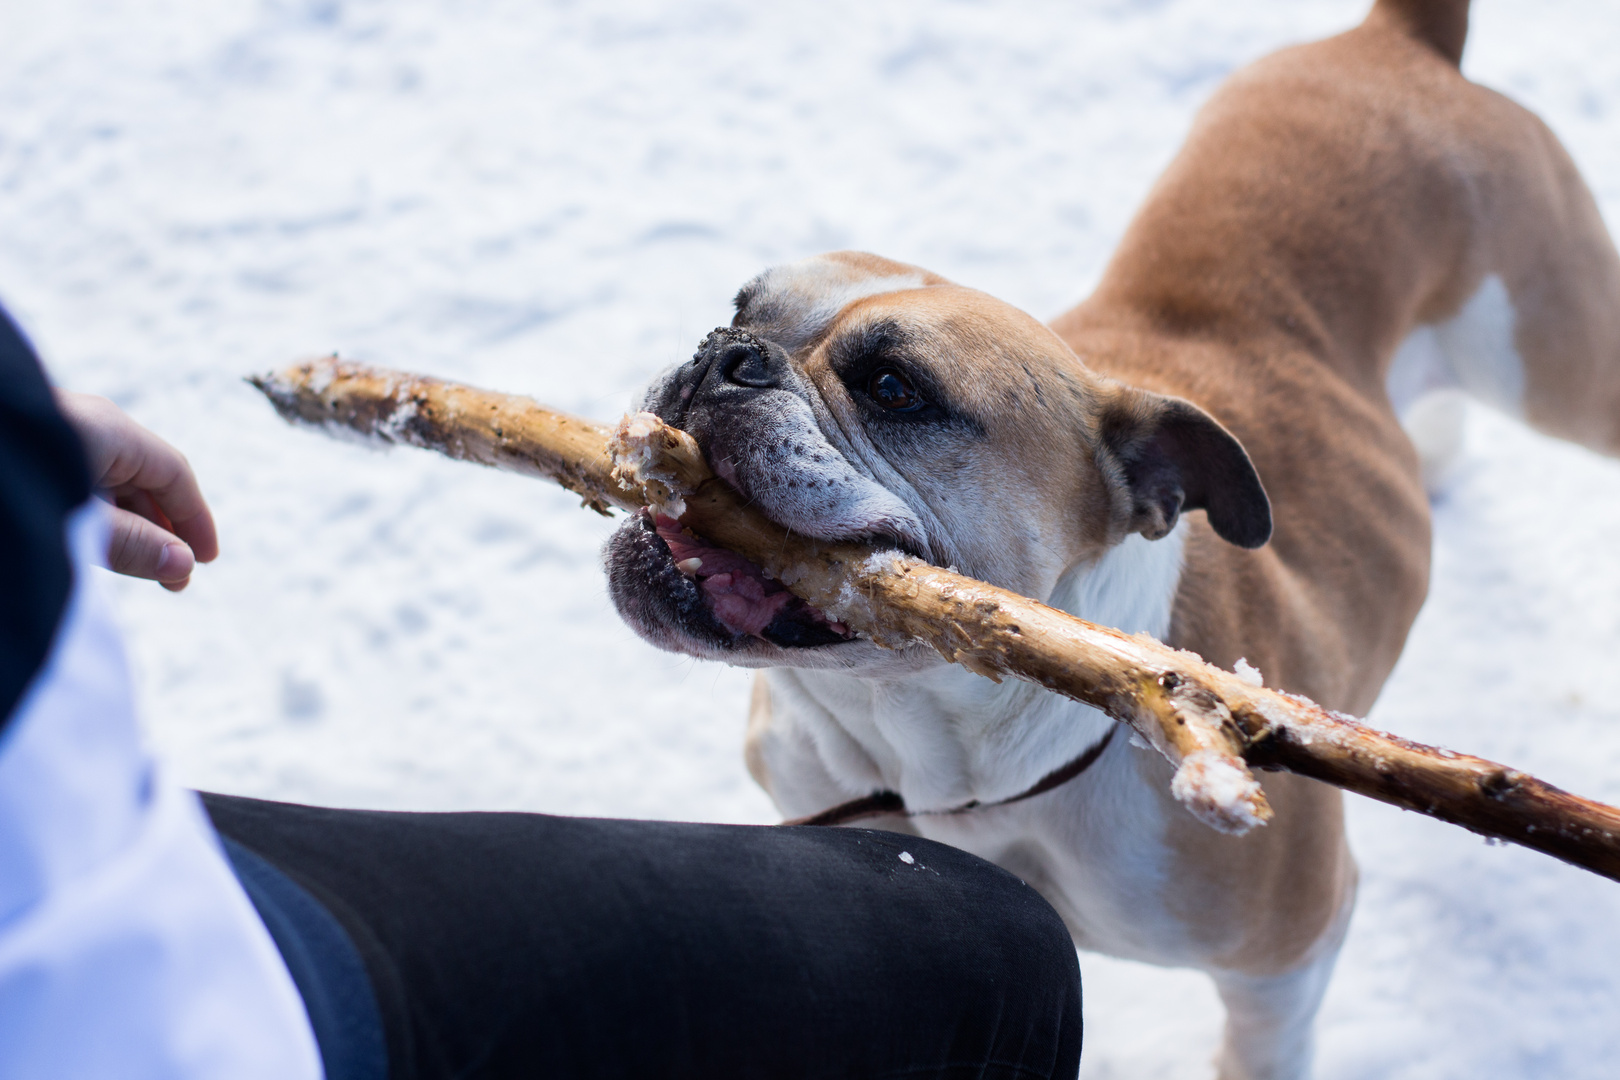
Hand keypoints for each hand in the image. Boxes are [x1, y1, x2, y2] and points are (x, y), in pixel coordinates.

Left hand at [54, 391, 219, 591]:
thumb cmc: (11, 486)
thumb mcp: (80, 522)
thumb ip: (132, 545)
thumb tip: (184, 565)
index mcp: (110, 431)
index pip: (174, 474)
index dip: (196, 519)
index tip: (206, 559)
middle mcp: (90, 427)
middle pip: (144, 481)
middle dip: (163, 532)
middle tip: (175, 581)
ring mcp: (60, 438)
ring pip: (111, 486)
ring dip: (131, 528)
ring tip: (141, 571)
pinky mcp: (37, 453)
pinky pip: (82, 484)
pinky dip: (100, 516)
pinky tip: (100, 545)